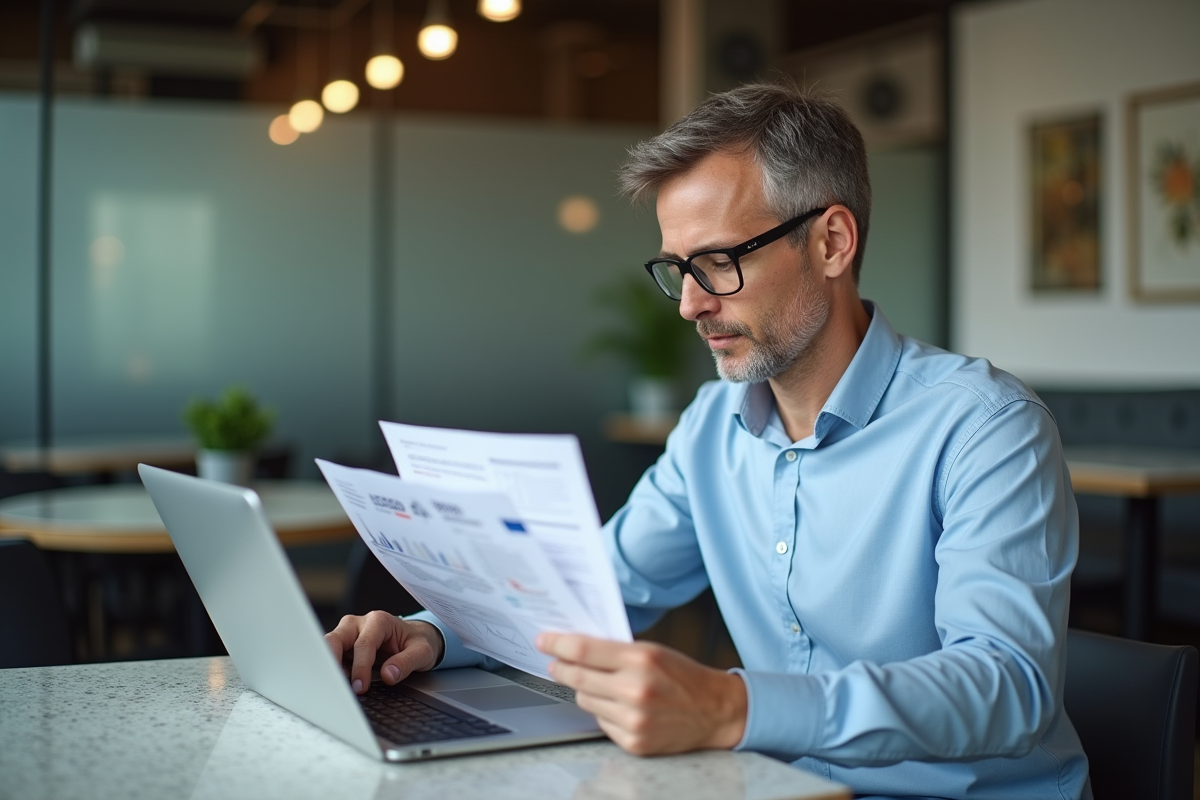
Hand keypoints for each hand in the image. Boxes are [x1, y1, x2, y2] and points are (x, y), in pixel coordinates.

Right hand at [325, 611, 444, 693]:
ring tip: (334, 689)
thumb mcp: (423, 651)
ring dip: (329, 668)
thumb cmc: (417, 642)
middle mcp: (359, 624)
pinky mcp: (344, 646)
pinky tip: (337, 685)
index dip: (360, 667)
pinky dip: (332, 671)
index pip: (363, 644)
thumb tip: (389, 675)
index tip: (360, 687)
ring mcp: (348, 634)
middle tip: (336, 687)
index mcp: (379, 621)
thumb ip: (407, 662)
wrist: (415, 638)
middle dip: (332, 662)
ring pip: (329, 647)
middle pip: (336, 639)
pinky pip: (331, 657)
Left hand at [536, 633, 746, 755]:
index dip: (558, 644)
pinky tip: (620, 706)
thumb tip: (576, 647)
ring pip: (585, 700)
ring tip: (604, 686)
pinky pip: (600, 721)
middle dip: (561, 667)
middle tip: (555, 662)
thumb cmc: (683, 677)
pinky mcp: (633, 741)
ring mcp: (633, 719)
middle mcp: (635, 690)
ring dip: (585, 691)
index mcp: (641, 659)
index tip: (544, 640)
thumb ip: (616, 650)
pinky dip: (604, 712)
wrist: (714, 711)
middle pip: (577, 677)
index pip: (584, 650)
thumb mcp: (653, 651)